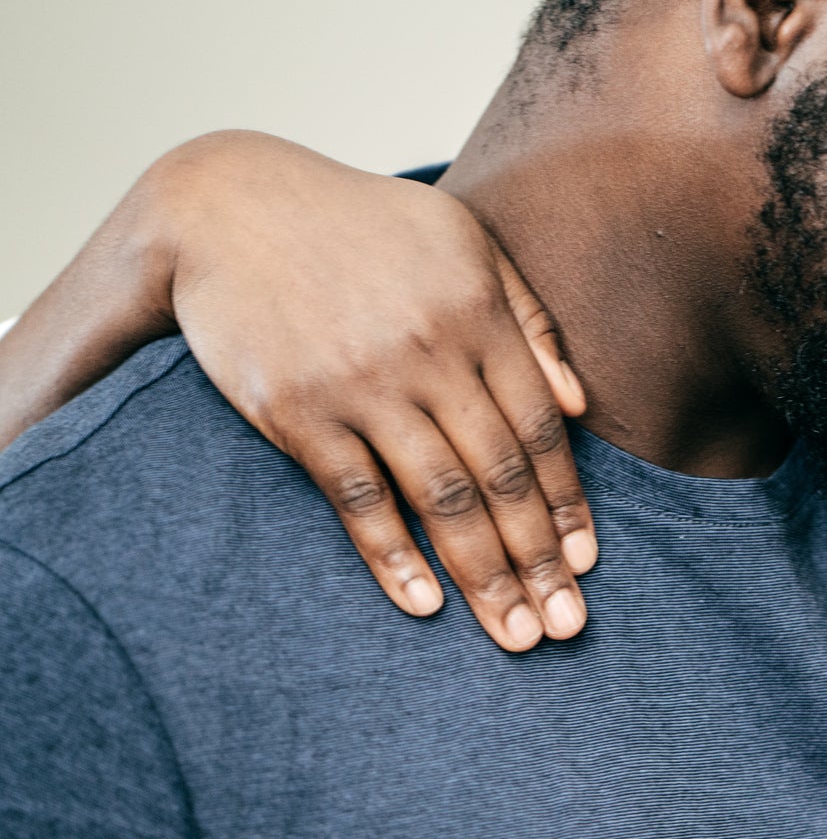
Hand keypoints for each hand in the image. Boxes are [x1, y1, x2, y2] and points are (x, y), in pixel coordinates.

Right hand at [157, 133, 595, 650]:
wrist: (227, 204)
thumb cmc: (363, 227)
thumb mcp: (463, 242)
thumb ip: (529, 319)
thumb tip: (580, 404)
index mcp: (479, 315)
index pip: (540, 430)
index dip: (568, 504)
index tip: (587, 564)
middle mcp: (430, 353)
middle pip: (501, 476)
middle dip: (539, 560)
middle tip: (565, 626)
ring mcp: (363, 384)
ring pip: (441, 497)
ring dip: (482, 575)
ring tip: (513, 634)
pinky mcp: (298, 410)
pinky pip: (356, 497)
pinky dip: (392, 555)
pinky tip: (425, 603)